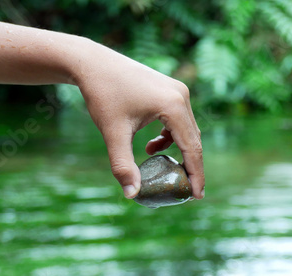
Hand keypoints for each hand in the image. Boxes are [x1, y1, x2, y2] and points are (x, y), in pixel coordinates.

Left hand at [72, 40, 204, 198]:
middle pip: (194, 139)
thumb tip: (131, 195)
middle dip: (190, 165)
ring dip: (179, 150)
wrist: (93, 63)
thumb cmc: (102, 95)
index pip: (192, 147)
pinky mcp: (170, 89)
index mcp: (173, 105)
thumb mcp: (113, 132)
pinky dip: (171, 136)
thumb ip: (123, 165)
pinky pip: (179, 119)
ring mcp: (178, 90)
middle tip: (186, 190)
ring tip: (162, 164)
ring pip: (187, 129)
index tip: (198, 196)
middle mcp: (181, 96)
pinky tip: (152, 144)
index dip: (196, 174)